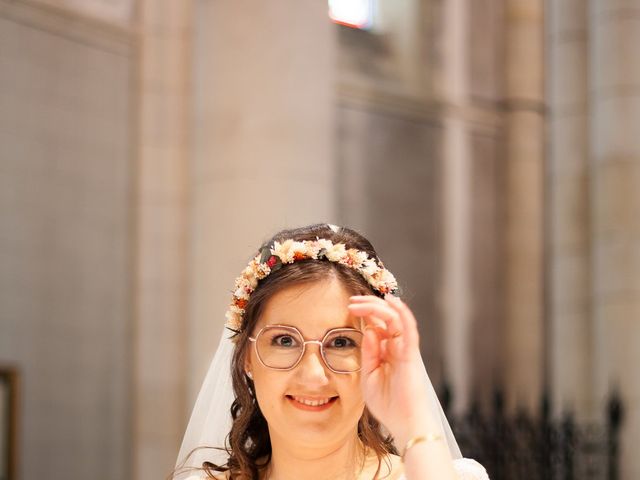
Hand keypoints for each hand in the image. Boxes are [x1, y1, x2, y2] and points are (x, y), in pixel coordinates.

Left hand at [348, 295, 436, 443]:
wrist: (404, 423)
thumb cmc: (388, 403)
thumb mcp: (369, 376)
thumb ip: (368, 353)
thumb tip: (369, 331)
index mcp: (386, 351)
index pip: (377, 325)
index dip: (365, 313)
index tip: (349, 307)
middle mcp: (397, 346)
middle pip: (385, 317)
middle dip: (368, 305)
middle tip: (351, 301)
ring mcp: (405, 349)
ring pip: (395, 318)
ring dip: (378, 306)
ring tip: (360, 301)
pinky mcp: (411, 355)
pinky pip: (409, 329)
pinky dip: (403, 313)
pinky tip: (393, 302)